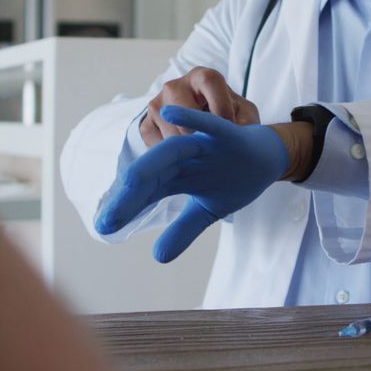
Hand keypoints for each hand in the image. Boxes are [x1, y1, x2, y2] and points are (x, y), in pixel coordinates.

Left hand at [96, 106, 288, 263]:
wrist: (267, 155)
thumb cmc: (231, 179)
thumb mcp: (206, 211)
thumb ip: (182, 231)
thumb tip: (158, 257)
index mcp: (174, 176)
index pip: (145, 194)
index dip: (125, 209)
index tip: (103, 228)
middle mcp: (181, 158)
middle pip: (151, 175)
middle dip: (130, 196)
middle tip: (107, 219)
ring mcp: (202, 144)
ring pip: (172, 151)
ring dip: (151, 164)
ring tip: (128, 181)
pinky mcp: (225, 133)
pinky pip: (207, 123)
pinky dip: (190, 118)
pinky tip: (170, 113)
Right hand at [140, 67, 259, 147]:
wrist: (204, 132)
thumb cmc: (228, 118)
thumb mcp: (243, 116)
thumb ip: (244, 121)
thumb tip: (233, 134)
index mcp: (203, 77)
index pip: (210, 81)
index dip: (221, 107)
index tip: (228, 127)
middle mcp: (175, 86)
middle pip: (185, 112)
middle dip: (202, 134)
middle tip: (212, 143)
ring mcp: (157, 104)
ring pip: (171, 132)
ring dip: (188, 148)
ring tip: (201, 150)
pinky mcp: (146, 125)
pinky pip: (157, 144)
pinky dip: (174, 155)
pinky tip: (186, 154)